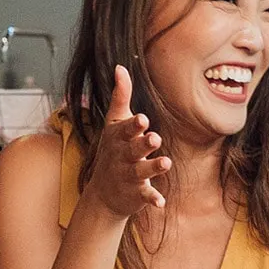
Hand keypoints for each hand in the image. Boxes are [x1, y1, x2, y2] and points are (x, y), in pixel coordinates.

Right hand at [80, 65, 169, 216]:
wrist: (103, 193)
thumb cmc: (113, 149)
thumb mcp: (114, 123)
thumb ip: (121, 96)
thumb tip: (120, 66)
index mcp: (119, 138)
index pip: (125, 130)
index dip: (133, 125)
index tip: (142, 119)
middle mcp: (123, 156)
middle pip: (133, 149)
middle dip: (142, 144)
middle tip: (154, 138)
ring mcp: (129, 175)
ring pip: (141, 170)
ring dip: (153, 167)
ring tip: (165, 162)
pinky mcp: (136, 192)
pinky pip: (145, 195)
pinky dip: (152, 199)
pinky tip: (161, 202)